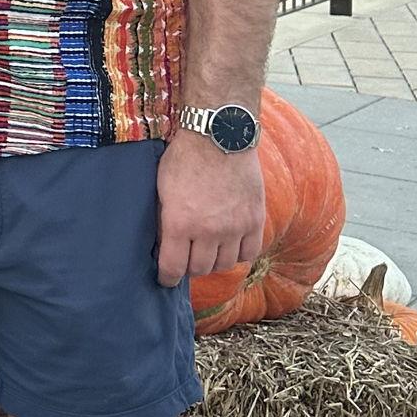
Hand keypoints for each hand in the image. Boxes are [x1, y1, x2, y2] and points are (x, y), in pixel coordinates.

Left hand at [156, 130, 265, 287]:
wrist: (218, 136)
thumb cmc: (184, 158)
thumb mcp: (161, 189)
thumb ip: (164, 219)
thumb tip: (162, 244)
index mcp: (179, 222)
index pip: (173, 268)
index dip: (167, 278)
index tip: (165, 280)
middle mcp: (208, 230)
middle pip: (199, 269)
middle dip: (189, 267)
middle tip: (186, 260)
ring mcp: (234, 227)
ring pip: (225, 264)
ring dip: (214, 261)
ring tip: (207, 251)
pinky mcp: (255, 220)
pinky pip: (249, 252)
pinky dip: (239, 253)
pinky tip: (230, 245)